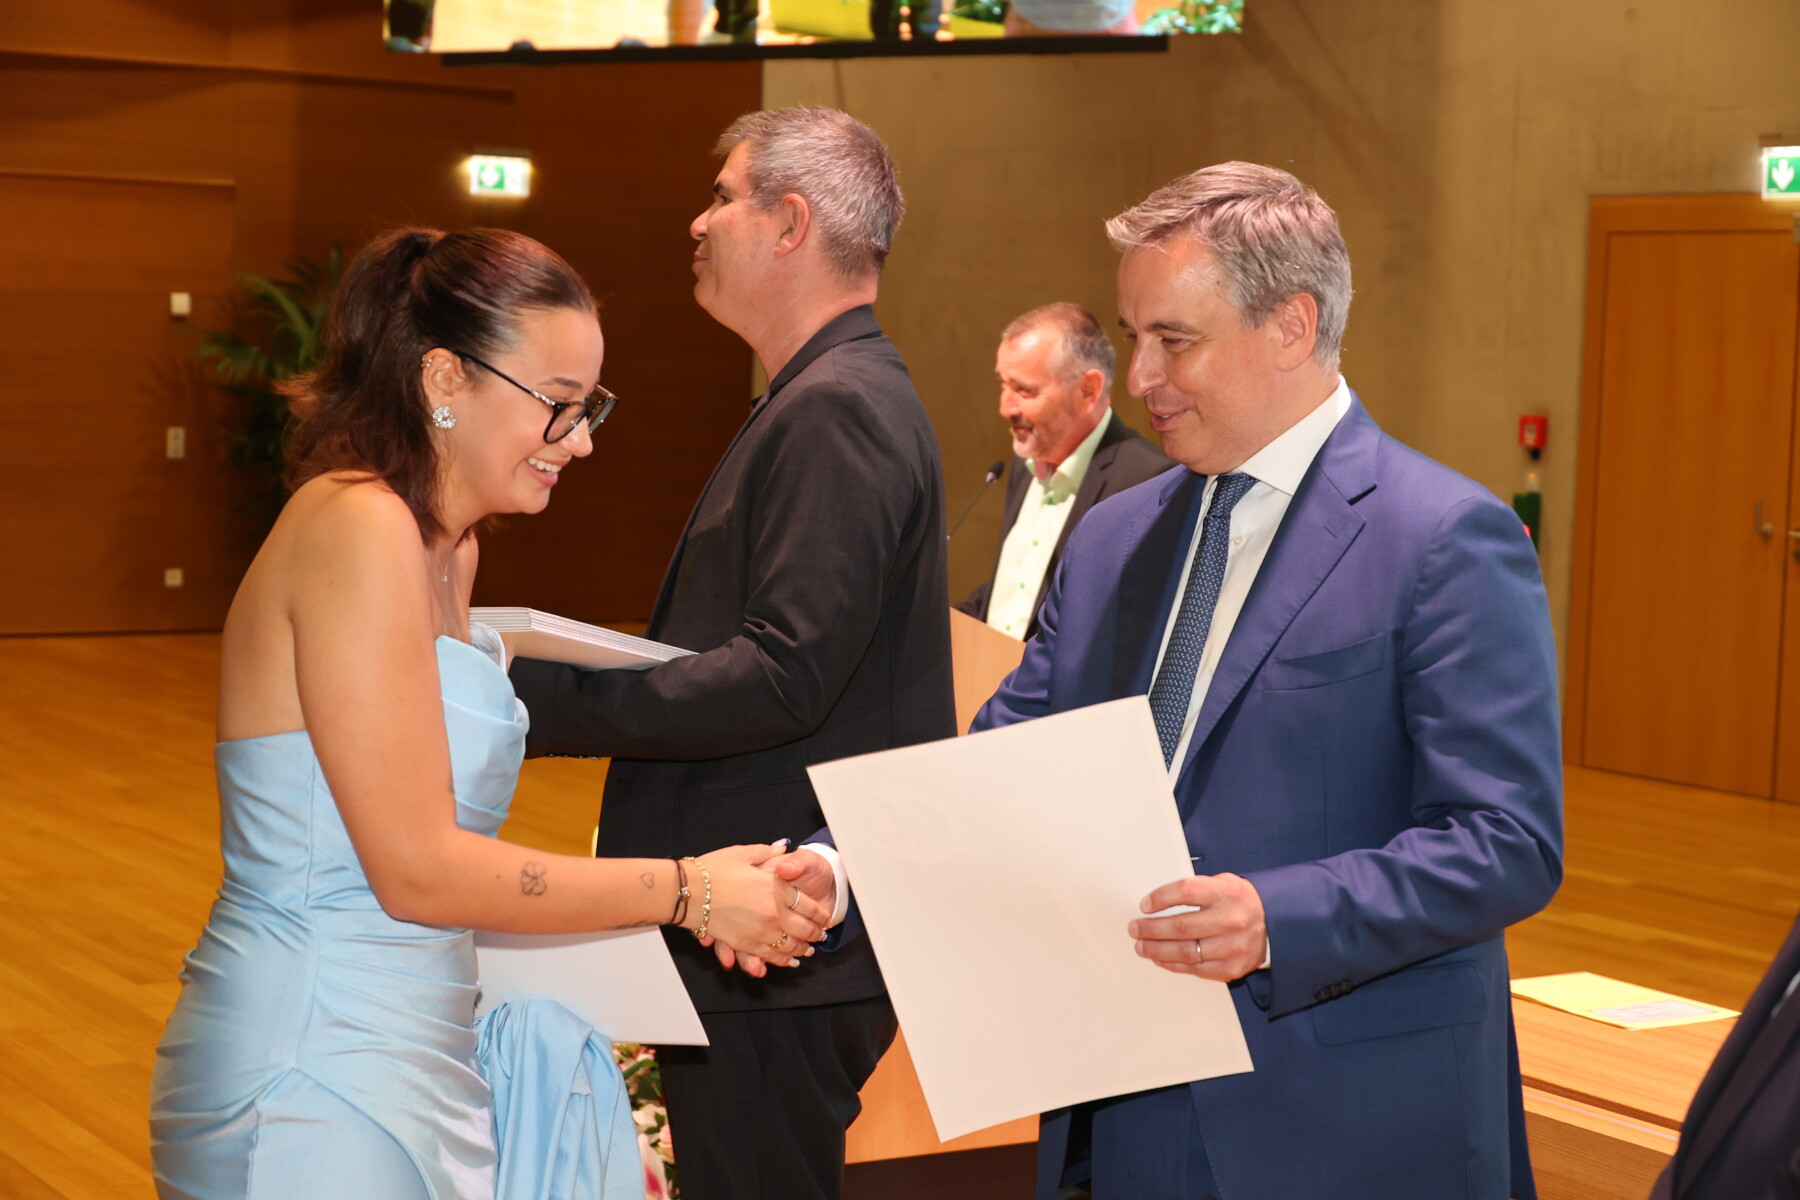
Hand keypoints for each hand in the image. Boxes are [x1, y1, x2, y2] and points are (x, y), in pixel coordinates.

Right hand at [691, 844, 827, 971]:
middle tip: (821, 935)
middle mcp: (773, 911)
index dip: (820, 914)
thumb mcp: (743, 853)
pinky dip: (782, 959)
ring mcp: (760, 930)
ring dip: (802, 949)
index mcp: (776, 887)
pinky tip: (789, 960)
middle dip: (816, 934)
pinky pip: (770, 956)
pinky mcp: (745, 944)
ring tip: (809, 950)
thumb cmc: (712, 870)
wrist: (688, 891)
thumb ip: (767, 852)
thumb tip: (782, 848)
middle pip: (804, 928)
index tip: (825, 917)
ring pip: (790, 945)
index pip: (809, 905)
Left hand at [1129, 872, 1266, 981]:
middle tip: (1135, 929)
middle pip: (1181, 926)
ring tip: (1141, 945)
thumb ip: (1195, 889)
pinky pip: (1195, 969)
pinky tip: (1160, 958)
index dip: (1161, 898)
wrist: (1276, 924)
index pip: (1186, 891)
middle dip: (1152, 929)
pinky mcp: (1232, 968)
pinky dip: (1173, 964)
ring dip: (1157, 949)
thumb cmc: (1240, 901)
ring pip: (1185, 952)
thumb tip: (1156, 902)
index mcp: (1227, 893)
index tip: (1145, 905)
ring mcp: (1233, 947)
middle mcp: (1231, 920)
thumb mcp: (1223, 883)